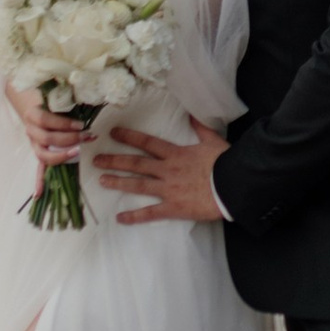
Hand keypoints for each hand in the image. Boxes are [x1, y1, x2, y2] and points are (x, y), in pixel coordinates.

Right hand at [7, 80, 86, 164]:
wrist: (42, 115)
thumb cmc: (54, 108)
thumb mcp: (57, 103)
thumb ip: (66, 104)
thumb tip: (86, 102)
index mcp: (32, 114)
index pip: (44, 119)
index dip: (63, 123)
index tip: (81, 124)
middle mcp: (30, 130)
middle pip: (46, 138)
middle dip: (69, 138)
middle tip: (86, 135)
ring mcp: (33, 144)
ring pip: (43, 154)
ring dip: (62, 154)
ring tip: (79, 150)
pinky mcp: (38, 153)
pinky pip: (43, 163)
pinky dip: (53, 165)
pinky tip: (66, 162)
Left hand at [97, 120, 229, 226]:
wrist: (234, 185)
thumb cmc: (225, 163)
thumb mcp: (213, 141)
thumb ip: (200, 127)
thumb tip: (191, 112)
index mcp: (175, 153)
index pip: (147, 142)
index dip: (129, 136)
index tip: (113, 133)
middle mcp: (167, 170)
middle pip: (136, 163)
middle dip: (114, 160)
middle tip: (95, 159)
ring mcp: (168, 189)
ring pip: (138, 185)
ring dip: (119, 182)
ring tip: (102, 180)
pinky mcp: (173, 207)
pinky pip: (150, 213)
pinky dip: (134, 216)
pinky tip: (119, 218)